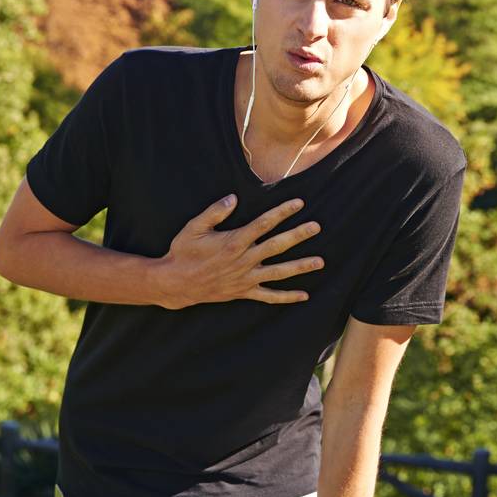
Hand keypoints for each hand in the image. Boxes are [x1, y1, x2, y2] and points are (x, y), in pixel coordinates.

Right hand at [156, 195, 323, 309]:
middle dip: (298, 235)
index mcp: (234, 242)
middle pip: (277, 246)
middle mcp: (244, 260)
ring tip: (320, 261)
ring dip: (300, 266)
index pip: (264, 224)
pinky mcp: (243, 292)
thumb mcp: (194, 227)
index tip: (299, 203)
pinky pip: (269, 296)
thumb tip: (234, 198)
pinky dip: (287, 297)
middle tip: (317, 227)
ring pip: (279, 272)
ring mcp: (245, 278)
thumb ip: (215, 212)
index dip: (282, 212)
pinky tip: (304, 295)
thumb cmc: (183, 252)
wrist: (176, 283)